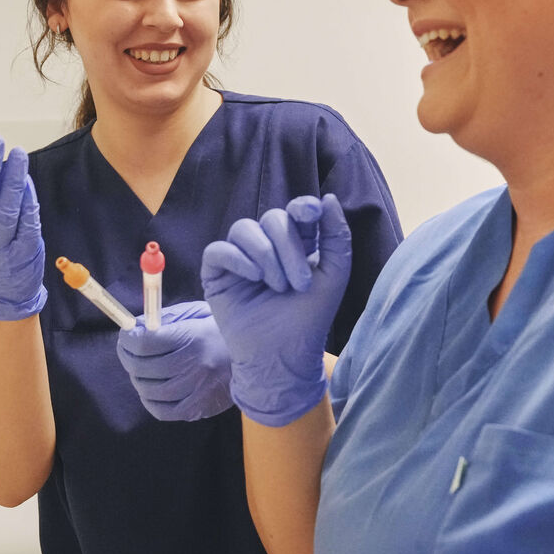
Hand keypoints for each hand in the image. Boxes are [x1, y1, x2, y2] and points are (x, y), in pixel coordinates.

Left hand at [116, 301, 234, 421]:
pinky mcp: (201, 408)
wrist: (261, 355)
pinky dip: (150, 401)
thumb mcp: (198, 313)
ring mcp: (198, 389)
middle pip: (142, 368)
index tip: (126, 335)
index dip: (127, 339)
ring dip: (138, 379)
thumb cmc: (222, 330)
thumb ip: (167, 319)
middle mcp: (195, 365)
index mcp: (193, 337)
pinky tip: (153, 391)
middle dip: (127, 357)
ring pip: (149, 391)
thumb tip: (135, 327)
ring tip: (141, 371)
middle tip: (127, 351)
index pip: (145, 342)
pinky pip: (163, 411)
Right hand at [200, 194, 350, 425]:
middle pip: (273, 219)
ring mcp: (240, 258)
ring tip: (277, 286)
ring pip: (244, 228)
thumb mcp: (334, 275)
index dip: (303, 207)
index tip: (311, 214)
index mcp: (296, 243)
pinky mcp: (217, 274)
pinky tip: (253, 278)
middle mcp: (266, 246)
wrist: (284, 355)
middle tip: (299, 283)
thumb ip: (336, 236)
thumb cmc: (310, 318)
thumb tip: (327, 198)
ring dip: (265, 254)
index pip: (296, 211)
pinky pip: (218, 249)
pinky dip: (237, 258)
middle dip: (289, 247)